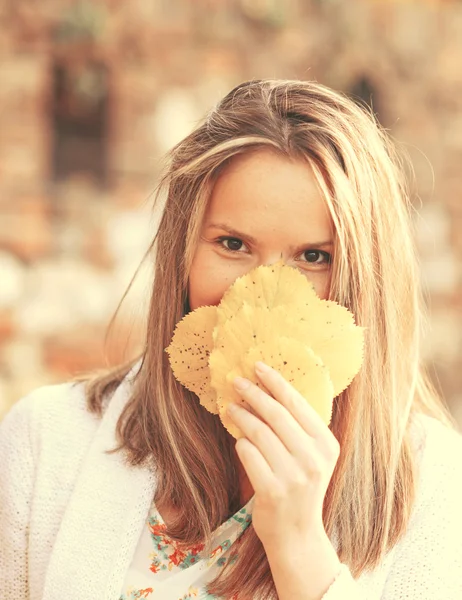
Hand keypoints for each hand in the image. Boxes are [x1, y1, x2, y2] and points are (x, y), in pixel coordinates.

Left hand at [227, 360, 339, 550]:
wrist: (296, 533)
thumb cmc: (301, 487)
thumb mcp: (311, 456)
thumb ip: (298, 427)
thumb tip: (269, 388)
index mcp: (326, 444)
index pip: (297, 403)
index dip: (275, 381)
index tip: (257, 366)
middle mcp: (313, 459)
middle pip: (276, 413)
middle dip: (253, 393)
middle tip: (236, 381)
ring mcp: (293, 476)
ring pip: (258, 432)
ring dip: (241, 415)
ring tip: (231, 407)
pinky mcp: (272, 491)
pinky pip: (248, 454)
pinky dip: (241, 443)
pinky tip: (239, 439)